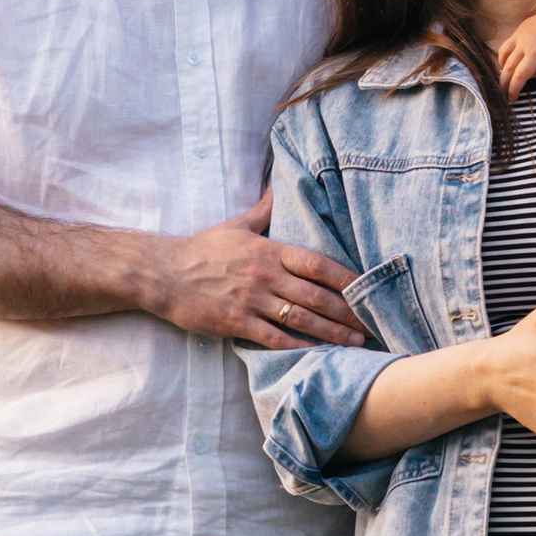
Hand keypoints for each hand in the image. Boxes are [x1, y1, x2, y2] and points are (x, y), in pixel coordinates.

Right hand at [154, 192, 365, 351]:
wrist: (162, 274)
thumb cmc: (202, 249)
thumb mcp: (237, 224)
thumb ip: (265, 208)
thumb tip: (281, 181)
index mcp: (268, 250)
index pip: (318, 263)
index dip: (346, 278)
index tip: (369, 288)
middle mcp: (264, 275)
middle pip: (316, 295)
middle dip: (348, 311)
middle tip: (373, 323)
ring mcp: (250, 300)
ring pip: (300, 319)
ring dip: (332, 332)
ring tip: (357, 341)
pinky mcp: (236, 322)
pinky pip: (274, 338)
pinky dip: (299, 347)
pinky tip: (318, 354)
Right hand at [495, 0, 535, 101]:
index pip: (520, 75)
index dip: (514, 88)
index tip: (512, 99)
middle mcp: (524, 43)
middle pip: (508, 67)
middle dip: (504, 82)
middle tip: (504, 93)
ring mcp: (520, 34)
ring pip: (503, 54)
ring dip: (501, 68)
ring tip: (504, 79)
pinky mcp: (520, 28)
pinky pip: (507, 44)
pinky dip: (504, 55)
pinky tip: (508, 62)